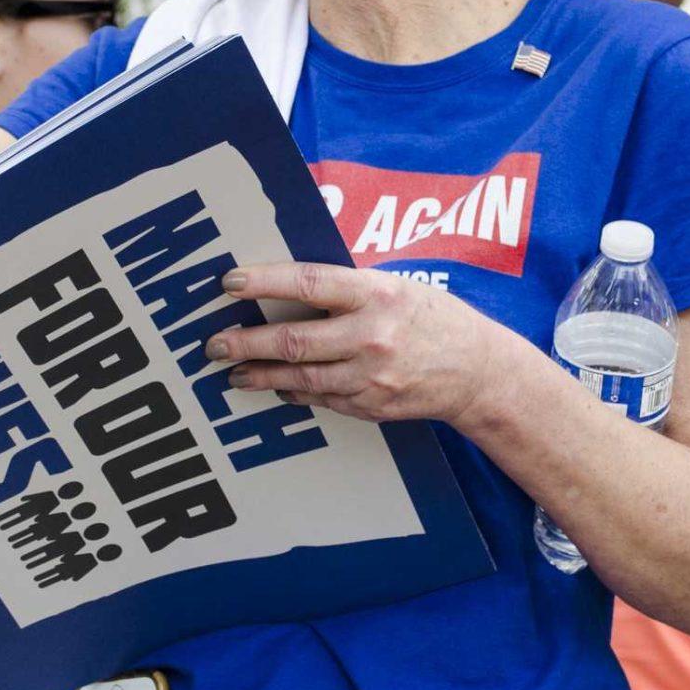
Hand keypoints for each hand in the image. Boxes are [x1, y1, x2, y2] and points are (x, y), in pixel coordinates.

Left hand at [202, 262, 509, 426]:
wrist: (477, 371)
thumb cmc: (432, 317)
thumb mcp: (396, 285)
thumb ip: (347, 286)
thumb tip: (287, 283)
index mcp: (377, 294)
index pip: (308, 283)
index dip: (264, 282)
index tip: (229, 282)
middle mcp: (371, 336)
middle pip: (293, 341)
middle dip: (245, 343)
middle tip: (212, 343)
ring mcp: (370, 377)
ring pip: (299, 378)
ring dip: (259, 376)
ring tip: (231, 371)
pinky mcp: (370, 406)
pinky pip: (320, 398)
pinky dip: (293, 392)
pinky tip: (275, 386)